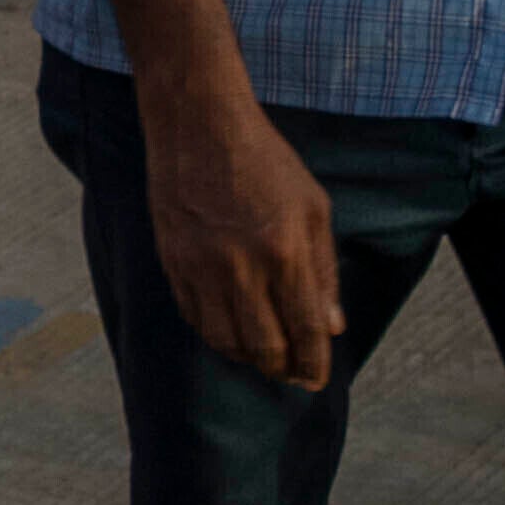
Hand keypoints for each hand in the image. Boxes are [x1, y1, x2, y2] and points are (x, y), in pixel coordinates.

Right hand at [143, 80, 345, 387]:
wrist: (199, 125)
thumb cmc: (265, 161)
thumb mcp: (314, 207)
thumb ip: (323, 270)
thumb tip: (331, 326)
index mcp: (285, 251)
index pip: (304, 329)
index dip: (313, 363)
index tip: (316, 379)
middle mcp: (242, 266)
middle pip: (264, 346)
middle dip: (283, 368)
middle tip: (292, 371)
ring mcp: (202, 267)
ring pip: (225, 341)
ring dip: (249, 357)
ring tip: (264, 355)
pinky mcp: (173, 263)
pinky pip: (195, 318)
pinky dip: (216, 335)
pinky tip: (231, 331)